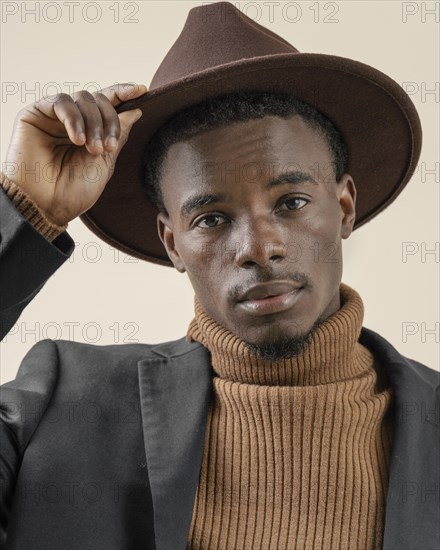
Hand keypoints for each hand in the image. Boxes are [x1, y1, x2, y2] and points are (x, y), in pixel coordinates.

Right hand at [4, 83, 146, 224]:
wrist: (46, 205)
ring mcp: (54, 117)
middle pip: (99, 99)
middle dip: (109, 121)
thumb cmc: (74, 191)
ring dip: (94, 123)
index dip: (124, 94)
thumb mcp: (106, 163)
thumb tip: (135, 111)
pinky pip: (61, 101)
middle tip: (108, 147)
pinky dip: (74, 119)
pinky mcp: (35, 114)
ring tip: (93, 150)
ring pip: (83, 98)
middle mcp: (73, 121)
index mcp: (91, 132)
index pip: (108, 105)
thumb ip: (119, 135)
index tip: (142, 91)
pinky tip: (77, 140)